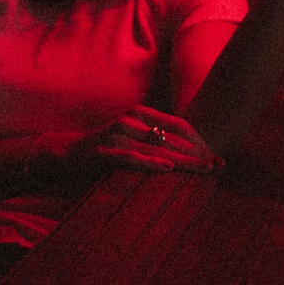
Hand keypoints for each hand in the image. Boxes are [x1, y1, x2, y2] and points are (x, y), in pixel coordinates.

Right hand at [49, 105, 223, 177]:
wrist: (64, 154)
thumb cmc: (105, 150)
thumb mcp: (133, 141)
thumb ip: (156, 142)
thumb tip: (188, 156)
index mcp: (142, 115)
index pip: (180, 125)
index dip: (200, 141)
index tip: (218, 156)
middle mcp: (132, 121)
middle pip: (174, 137)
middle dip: (199, 153)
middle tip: (219, 166)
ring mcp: (117, 136)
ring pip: (158, 148)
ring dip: (184, 160)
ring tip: (204, 169)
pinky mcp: (104, 153)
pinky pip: (131, 157)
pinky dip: (150, 163)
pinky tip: (168, 169)